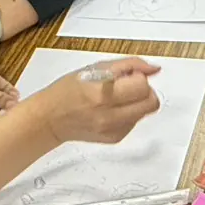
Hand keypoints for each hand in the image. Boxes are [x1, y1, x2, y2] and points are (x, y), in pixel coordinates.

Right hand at [25, 57, 161, 145]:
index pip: (143, 86)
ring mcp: (113, 129)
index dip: (139, 78)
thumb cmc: (68, 91)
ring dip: (137, 102)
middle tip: (128, 87)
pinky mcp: (115, 138)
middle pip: (151, 103)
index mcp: (104, 93)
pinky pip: (134, 123)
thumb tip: (154, 68)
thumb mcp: (96, 68)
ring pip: (145, 113)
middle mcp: (110, 115)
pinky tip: (112, 109)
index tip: (129, 76)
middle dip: (144, 91)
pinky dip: (129, 114)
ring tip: (117, 98)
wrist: (51, 118)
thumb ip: (129, 65)